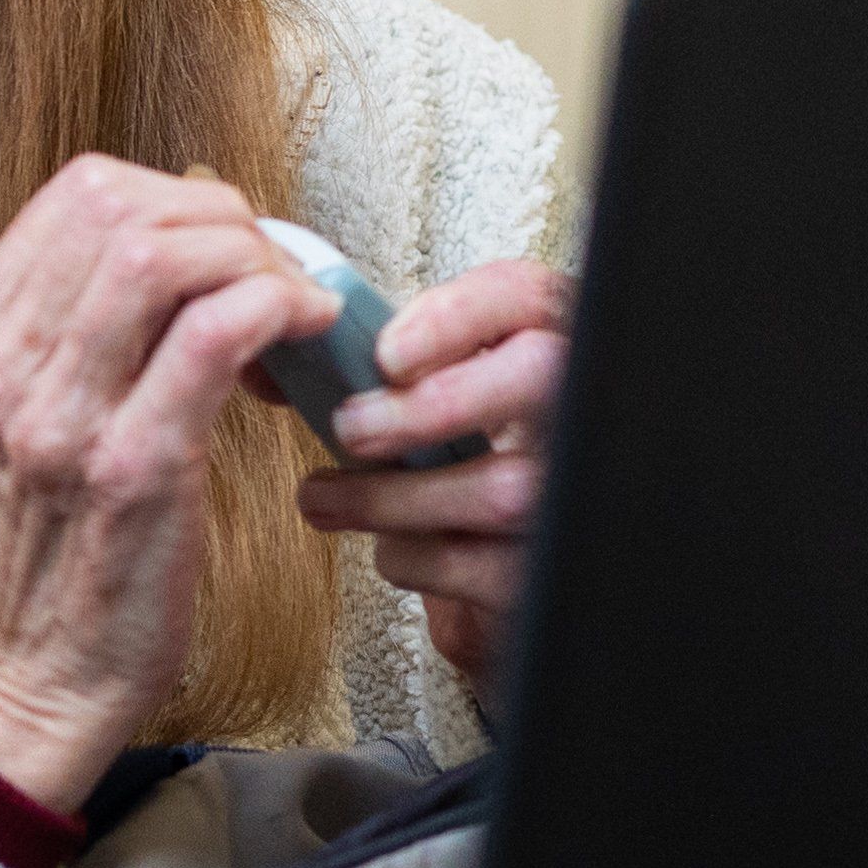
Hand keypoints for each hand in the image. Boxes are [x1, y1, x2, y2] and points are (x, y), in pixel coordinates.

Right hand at [0, 155, 337, 812]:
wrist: (28, 679)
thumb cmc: (47, 548)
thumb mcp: (15, 415)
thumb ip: (66, 329)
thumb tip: (180, 246)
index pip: (77, 194)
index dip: (175, 199)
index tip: (222, 249)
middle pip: (117, 206)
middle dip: (219, 219)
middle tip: (266, 273)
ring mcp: (57, 419)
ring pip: (162, 254)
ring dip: (251, 259)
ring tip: (286, 306)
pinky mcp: (132, 470)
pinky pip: (213, 334)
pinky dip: (275, 307)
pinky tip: (300, 334)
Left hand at [296, 260, 568, 690]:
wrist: (492, 570)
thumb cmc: (452, 471)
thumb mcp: (433, 402)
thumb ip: (388, 370)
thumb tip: (288, 358)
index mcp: (543, 347)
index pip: (525, 295)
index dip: (459, 313)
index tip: (387, 353)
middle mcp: (578, 412)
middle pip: (539, 375)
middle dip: (434, 404)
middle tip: (352, 427)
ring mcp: (575, 495)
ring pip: (503, 487)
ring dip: (390, 496)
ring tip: (323, 496)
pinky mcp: (547, 572)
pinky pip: (481, 566)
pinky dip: (413, 556)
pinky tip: (391, 544)